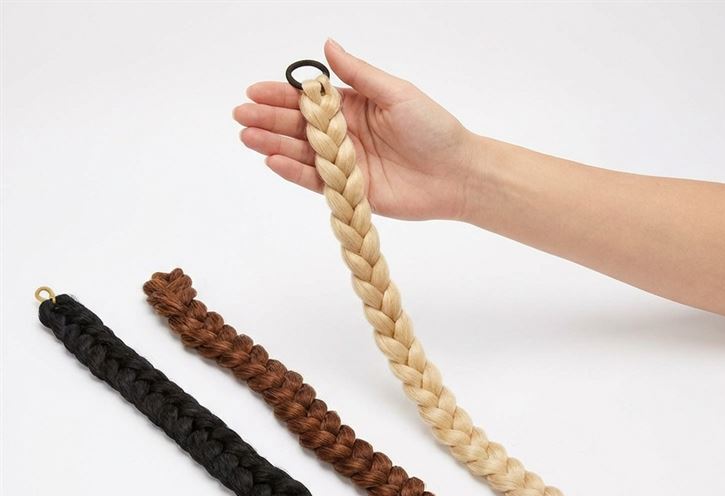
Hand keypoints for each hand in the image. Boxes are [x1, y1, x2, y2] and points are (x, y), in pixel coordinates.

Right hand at [233, 39, 477, 220]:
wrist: (455, 174)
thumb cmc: (433, 128)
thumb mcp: (395, 93)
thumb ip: (359, 74)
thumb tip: (327, 46)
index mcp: (354, 106)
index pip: (310, 99)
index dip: (281, 95)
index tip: (254, 91)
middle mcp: (345, 135)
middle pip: (299, 126)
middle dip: (269, 120)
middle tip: (241, 116)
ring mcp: (345, 164)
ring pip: (303, 153)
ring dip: (274, 145)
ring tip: (248, 137)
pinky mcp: (350, 191)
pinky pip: (317, 182)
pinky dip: (295, 172)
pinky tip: (274, 160)